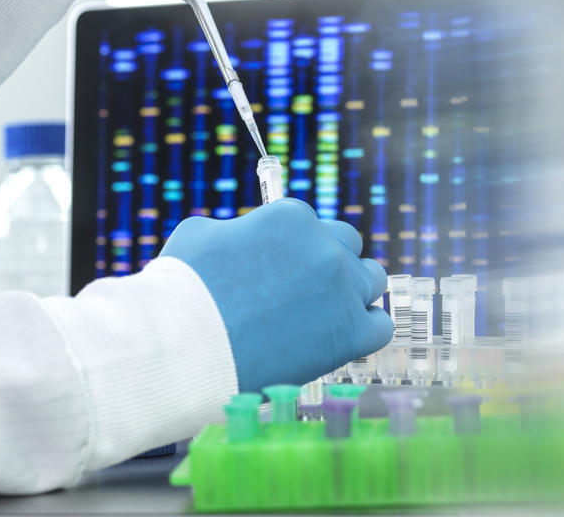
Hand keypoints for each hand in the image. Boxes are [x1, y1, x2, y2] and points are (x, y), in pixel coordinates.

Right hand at [160, 199, 391, 392]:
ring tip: (322, 313)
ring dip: (351, 291)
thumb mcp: (202, 234)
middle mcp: (324, 247)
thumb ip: (237, 230)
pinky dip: (364, 328)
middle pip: (346, 244)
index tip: (280, 266)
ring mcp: (342, 290)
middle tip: (302, 287)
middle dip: (327, 261)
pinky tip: (341, 336)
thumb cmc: (183, 289)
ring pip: (371, 279)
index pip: (309, 223)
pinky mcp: (349, 334)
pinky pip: (380, 325)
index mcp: (291, 217)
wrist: (187, 345)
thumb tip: (245, 238)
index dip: (292, 246)